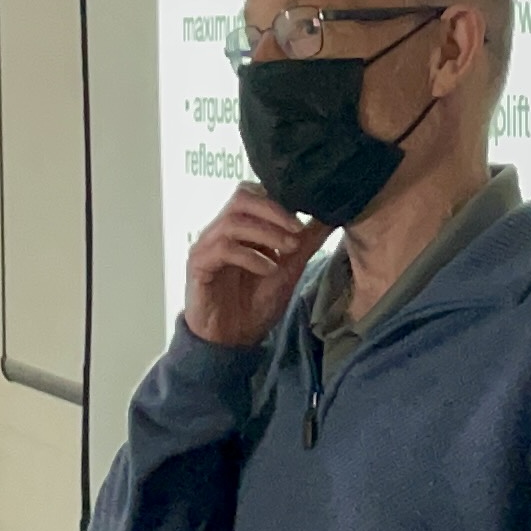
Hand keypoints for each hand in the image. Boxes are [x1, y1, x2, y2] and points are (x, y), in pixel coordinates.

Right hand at [183, 184, 330, 346]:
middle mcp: (221, 230)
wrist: (232, 339)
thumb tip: (332, 215)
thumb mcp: (290, 268)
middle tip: (298, 230)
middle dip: (274, 210)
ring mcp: (207, 246)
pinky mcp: (198, 265)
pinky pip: (222, 249)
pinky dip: (250, 256)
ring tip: (289, 250)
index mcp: (241, 226)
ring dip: (266, 233)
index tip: (308, 215)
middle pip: (242, 196)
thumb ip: (307, 241)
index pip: (256, 191)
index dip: (282, 199)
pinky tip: (268, 269)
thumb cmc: (256, 302)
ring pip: (233, 221)